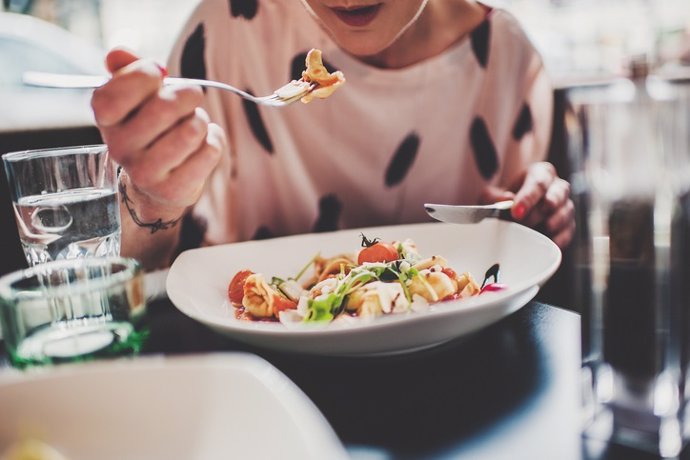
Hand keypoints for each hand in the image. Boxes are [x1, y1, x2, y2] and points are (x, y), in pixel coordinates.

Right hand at [91, 48, 224, 220]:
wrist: (158, 184)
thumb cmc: (151, 129)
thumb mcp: (136, 97)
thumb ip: (128, 69)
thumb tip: (118, 54)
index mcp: (106, 119)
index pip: (118, 91)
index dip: (145, 75)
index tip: (159, 75)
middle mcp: (119, 147)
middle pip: (166, 107)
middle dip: (188, 95)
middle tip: (191, 98)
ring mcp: (145, 172)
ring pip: (192, 129)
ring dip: (201, 121)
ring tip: (194, 125)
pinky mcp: (172, 190)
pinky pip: (210, 151)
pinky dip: (214, 140)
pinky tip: (203, 145)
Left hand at [481, 162, 574, 248]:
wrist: (509, 216)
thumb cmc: (502, 202)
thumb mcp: (491, 196)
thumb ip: (494, 197)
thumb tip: (506, 200)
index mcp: (540, 174)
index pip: (538, 182)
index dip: (528, 197)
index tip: (516, 212)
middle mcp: (557, 187)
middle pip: (558, 194)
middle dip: (540, 211)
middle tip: (524, 223)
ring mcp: (565, 206)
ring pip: (566, 212)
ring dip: (551, 224)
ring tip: (536, 234)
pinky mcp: (568, 226)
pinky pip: (568, 232)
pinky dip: (558, 239)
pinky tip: (547, 244)